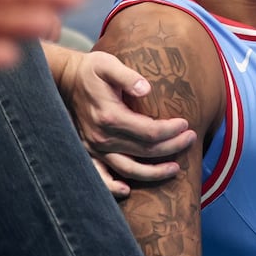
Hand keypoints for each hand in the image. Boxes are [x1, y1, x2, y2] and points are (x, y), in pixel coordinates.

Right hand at [63, 52, 193, 184]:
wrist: (64, 80)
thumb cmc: (91, 71)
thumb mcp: (107, 65)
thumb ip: (128, 76)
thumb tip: (147, 88)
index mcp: (110, 116)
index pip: (149, 132)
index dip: (171, 131)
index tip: (186, 124)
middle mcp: (102, 137)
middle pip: (145, 151)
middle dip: (172, 147)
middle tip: (191, 139)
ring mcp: (94, 148)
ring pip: (129, 169)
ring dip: (154, 172)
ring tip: (176, 168)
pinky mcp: (89, 152)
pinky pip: (101, 176)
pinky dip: (113, 187)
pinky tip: (127, 191)